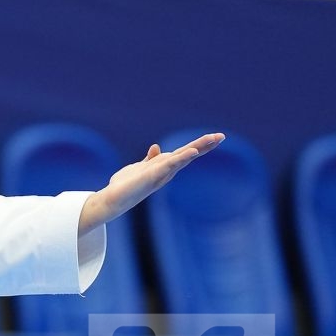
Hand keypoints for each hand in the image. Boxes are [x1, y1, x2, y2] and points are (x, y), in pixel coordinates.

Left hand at [78, 134, 224, 233]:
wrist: (113, 199)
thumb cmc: (127, 185)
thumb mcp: (140, 168)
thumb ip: (150, 159)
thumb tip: (156, 147)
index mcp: (165, 166)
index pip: (186, 153)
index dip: (200, 145)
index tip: (215, 137)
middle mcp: (166, 171)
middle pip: (189, 154)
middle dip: (205, 145)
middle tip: (222, 136)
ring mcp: (161, 173)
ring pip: (183, 158)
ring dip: (198, 148)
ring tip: (213, 139)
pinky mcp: (152, 175)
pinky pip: (169, 165)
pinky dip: (181, 158)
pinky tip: (191, 152)